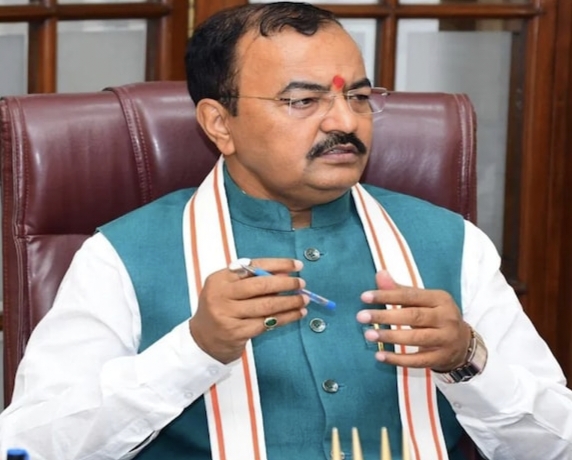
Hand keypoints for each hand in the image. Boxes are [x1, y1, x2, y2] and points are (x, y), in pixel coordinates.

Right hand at [189, 258, 308, 362]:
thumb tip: (285, 275)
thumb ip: (252, 280)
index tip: (296, 265)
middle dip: (285, 284)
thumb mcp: (230, 290)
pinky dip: (285, 318)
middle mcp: (221, 295)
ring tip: (303, 299)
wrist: (203, 341)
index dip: (277, 264)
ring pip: (266, 305)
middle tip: (301, 284)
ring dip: (289, 302)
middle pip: (260, 285)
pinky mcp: (236, 333)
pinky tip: (297, 314)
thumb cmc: (221, 310)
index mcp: (219, 279)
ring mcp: (227, 315)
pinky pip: (267, 323)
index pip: (252, 266)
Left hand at [356, 270, 470, 371]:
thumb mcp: (423, 300)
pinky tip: (380, 356)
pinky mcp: (441, 358)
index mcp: (440, 299)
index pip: (410, 296)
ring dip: (390, 337)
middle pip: (413, 316)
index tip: (364, 297)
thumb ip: (400, 290)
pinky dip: (398, 359)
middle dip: (385, 316)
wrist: (463, 343)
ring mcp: (446, 339)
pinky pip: (417, 360)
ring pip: (415, 338)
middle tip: (362, 317)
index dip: (387, 295)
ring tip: (368, 335)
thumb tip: (380, 275)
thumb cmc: (435, 316)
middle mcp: (446, 318)